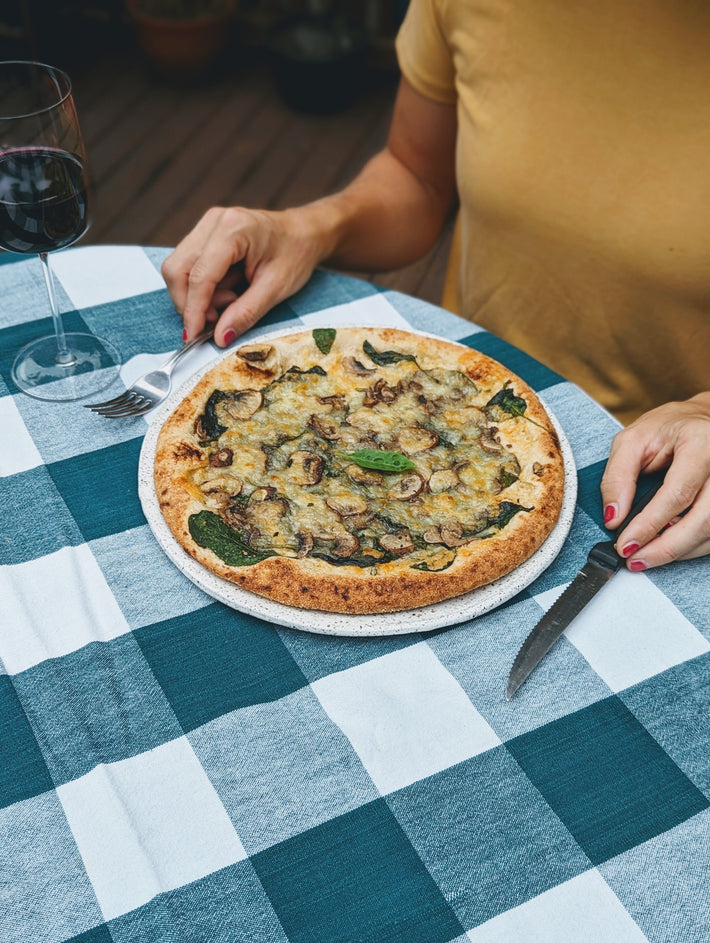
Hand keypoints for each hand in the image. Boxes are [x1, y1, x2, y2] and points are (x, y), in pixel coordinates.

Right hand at [161, 205, 328, 345]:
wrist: (304, 233)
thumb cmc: (296, 255)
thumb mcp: (276, 289)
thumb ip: (246, 313)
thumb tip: (220, 337)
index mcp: (234, 229)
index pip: (200, 275)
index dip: (193, 310)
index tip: (193, 337)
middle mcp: (214, 221)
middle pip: (177, 269)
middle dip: (190, 303)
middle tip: (216, 320)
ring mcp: (206, 225)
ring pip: (178, 268)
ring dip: (196, 296)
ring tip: (230, 301)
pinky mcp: (204, 234)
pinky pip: (188, 265)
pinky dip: (201, 287)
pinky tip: (227, 291)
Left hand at [601, 392, 709, 568]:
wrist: (701, 422)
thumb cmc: (668, 429)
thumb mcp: (632, 440)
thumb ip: (618, 477)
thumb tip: (613, 517)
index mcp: (700, 444)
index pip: (678, 493)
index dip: (650, 524)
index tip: (626, 543)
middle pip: (702, 520)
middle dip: (666, 548)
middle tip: (635, 559)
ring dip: (678, 552)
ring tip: (646, 556)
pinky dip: (690, 546)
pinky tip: (669, 546)